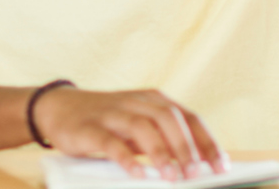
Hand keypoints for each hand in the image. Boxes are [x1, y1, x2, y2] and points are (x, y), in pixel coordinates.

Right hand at [31, 86, 225, 180]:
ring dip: (160, 152)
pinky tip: (137, 174)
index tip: (222, 166)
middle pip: (168, 119)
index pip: (188, 118)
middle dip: (186, 148)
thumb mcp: (138, 126)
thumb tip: (195, 167)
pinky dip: (126, 158)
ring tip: (171, 177)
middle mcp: (135, 102)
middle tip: (196, 175)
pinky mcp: (89, 127)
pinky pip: (110, 141)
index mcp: (153, 101)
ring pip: (142, 127)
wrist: (57, 107)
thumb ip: (162, 140)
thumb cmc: (107, 122)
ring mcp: (111, 112)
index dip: (207, 142)